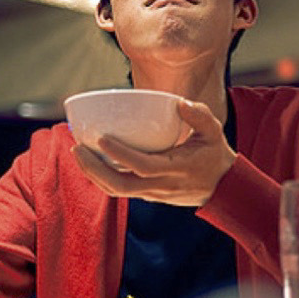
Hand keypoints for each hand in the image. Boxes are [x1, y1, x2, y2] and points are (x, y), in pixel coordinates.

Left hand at [72, 99, 236, 205]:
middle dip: (94, 169)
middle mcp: (161, 185)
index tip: (102, 138)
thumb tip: (178, 102)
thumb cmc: (214, 156)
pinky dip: (101, 177)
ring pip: (116, 191)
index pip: (143, 166)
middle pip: (120, 186)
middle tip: (77, 148)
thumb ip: (200, 115)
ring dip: (92, 174)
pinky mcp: (147, 195)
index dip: (120, 155)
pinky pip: (119, 190)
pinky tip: (90, 161)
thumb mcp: (214, 132)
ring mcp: (152, 193)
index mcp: (176, 169)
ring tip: (78, 153)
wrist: (222, 189)